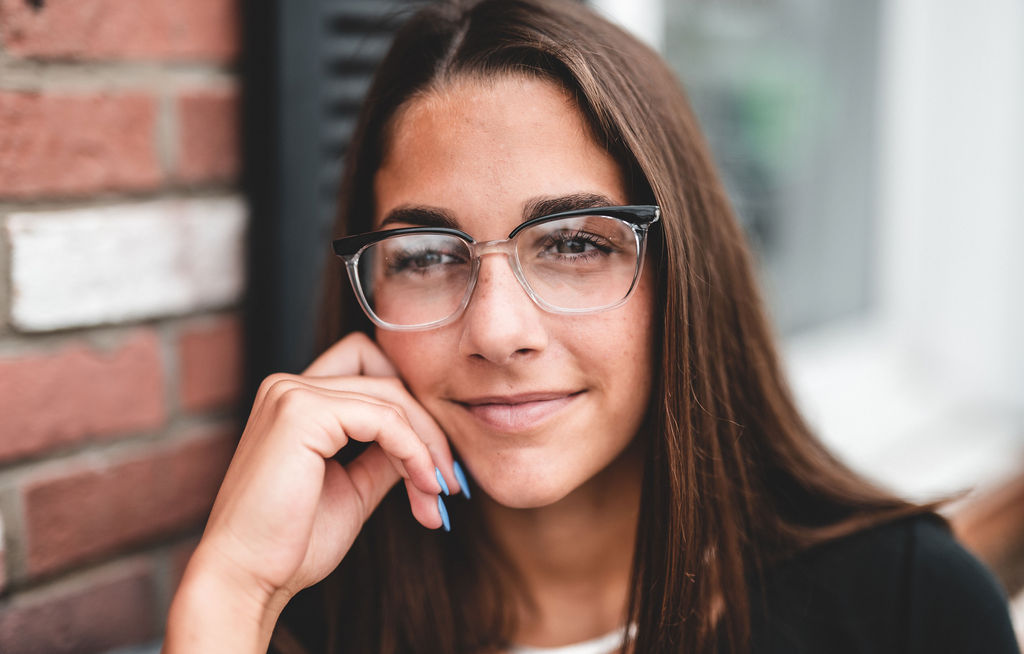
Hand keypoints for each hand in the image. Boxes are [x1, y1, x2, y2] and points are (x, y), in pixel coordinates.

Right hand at [165, 332, 459, 651]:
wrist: (247, 580)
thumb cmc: (291, 544)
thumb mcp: (353, 487)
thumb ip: (385, 455)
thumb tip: (429, 443)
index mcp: (295, 400)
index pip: (371, 370)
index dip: (412, 410)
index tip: (439, 465)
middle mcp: (288, 386)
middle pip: (388, 378)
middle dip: (428, 429)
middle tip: (449, 482)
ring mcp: (291, 394)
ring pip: (392, 397)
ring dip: (427, 447)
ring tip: (438, 494)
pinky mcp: (301, 413)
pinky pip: (384, 419)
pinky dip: (414, 452)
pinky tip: (423, 487)